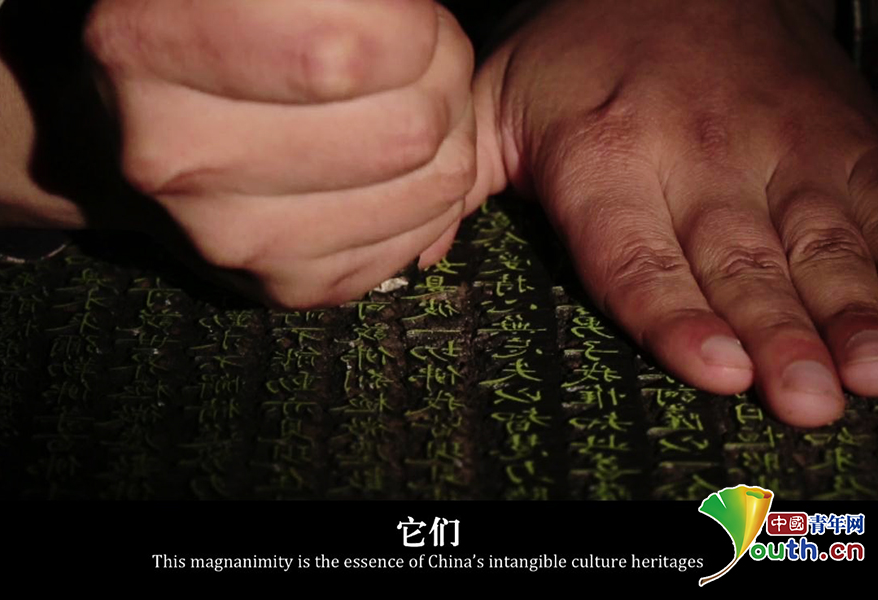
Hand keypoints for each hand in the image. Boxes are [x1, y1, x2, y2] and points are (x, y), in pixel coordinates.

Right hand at [83, 0, 482, 307]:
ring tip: (412, 100)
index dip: (414, 31)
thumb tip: (419, 30)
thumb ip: (326, 1)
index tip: (405, 18)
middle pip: (407, 127)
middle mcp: (176, 156)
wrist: (140, 135)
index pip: (347, 52)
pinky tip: (399, 160)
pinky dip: (437, 189)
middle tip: (420, 55)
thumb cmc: (214, 33)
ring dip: (452, 132)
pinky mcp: (288, 283)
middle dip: (444, 75)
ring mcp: (231, 236)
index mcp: (147, 43)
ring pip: (434, 183)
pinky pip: (425, 234)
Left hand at [473, 0, 877, 426]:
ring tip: (865, 370)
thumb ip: (462, 181)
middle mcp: (699, 155)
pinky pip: (873, 203)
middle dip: (775, 334)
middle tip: (803, 397)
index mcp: (606, 157)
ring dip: (845, 309)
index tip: (715, 369)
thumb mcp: (496, 101)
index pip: (636, 258)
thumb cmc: (581, 53)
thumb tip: (416, 256)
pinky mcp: (837, 135)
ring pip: (817, 239)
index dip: (675, 317)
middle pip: (737, 262)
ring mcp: (778, 145)